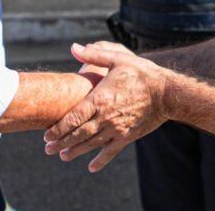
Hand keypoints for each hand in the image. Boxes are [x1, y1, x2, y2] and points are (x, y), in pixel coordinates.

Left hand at [44, 42, 170, 171]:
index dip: (59, 128)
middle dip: (61, 142)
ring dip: (75, 151)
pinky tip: (91, 167)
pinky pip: (111, 151)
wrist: (167, 93)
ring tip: (63, 156)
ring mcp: (117, 128)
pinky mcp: (128, 136)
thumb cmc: (141, 73)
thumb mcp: (118, 59)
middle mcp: (106, 117)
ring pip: (91, 144)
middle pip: (78, 134)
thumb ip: (94, 55)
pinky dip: (100, 160)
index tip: (47, 134)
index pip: (73, 117)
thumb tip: (74, 47)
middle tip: (48, 149)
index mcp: (100, 98)